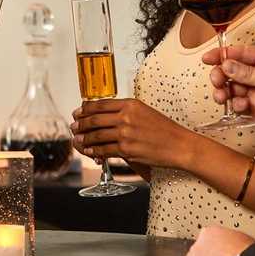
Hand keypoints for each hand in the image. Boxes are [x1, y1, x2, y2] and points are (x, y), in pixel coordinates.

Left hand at [70, 98, 196, 171]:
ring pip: (97, 135)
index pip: (101, 104)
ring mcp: (126, 133)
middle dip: (81, 124)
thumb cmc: (165, 130)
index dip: (86, 109)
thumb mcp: (145, 112)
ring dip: (84, 138)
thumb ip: (127, 111)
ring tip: (78, 140)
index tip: (78, 112)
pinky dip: (94, 151)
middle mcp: (126, 117)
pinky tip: (89, 151)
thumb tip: (107, 115)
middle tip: (74, 126)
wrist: (179, 145)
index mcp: (131, 104)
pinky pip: (104, 150)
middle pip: (95, 119)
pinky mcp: (127, 149)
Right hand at [202, 44, 254, 135]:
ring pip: (232, 88)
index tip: (208, 58)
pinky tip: (241, 105)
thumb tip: (227, 65)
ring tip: (222, 95)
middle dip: (221, 75)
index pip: (240, 53)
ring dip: (225, 91)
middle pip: (232, 71)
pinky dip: (236, 104)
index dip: (222, 55)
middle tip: (217, 81)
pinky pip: (239, 103)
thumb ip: (248, 73)